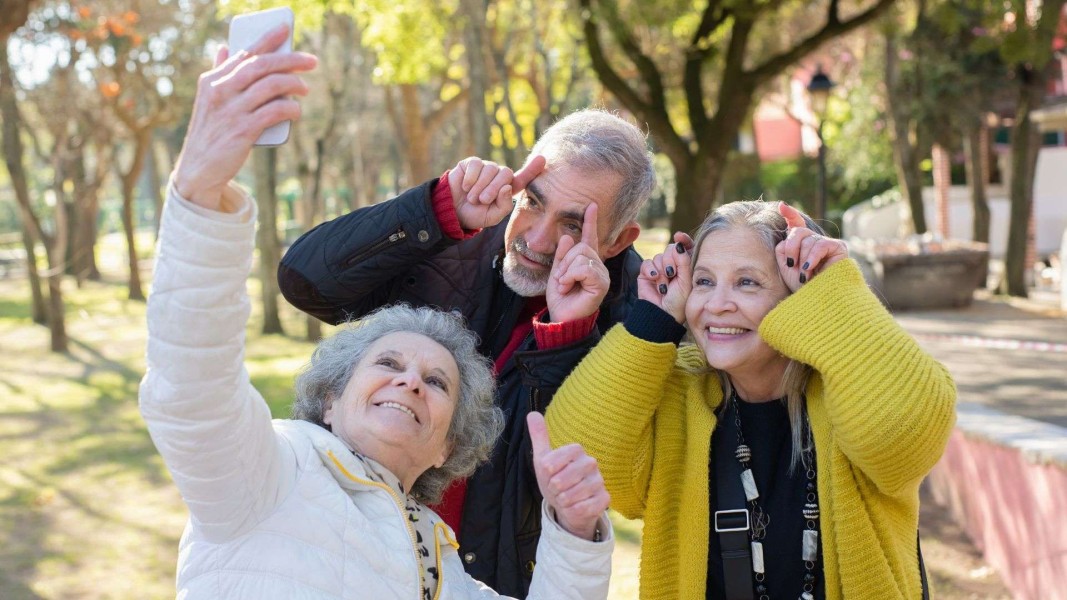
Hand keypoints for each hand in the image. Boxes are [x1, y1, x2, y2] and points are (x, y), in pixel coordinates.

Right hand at [172, 25, 317, 210]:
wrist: (198, 169)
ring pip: (271, 86)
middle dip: (290, 59)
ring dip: (294, 84)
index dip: (267, 39)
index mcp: (212, 80)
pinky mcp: (243, 131)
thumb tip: (223, 48)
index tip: (285, 29)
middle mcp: (221, 91)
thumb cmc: (210, 132)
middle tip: (311, 61)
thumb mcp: (208, 100)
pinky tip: (297, 110)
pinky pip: (274, 112)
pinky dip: (290, 108)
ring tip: (305, 88)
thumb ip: (218, 74)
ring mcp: (232, 111)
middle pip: (261, 65)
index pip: (244, 53)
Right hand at [447, 155, 545, 229]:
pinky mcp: (472, 163)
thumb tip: (507, 186)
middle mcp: (499, 176)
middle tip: (482, 200)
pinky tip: (465, 186)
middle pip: (505, 173)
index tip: (542, 159)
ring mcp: (486, 168)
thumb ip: (504, 205)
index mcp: (507, 189)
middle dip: (493, 188)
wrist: (452, 211)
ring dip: (480, 186)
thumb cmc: (475, 214)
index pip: (523, 178)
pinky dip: (470, 178)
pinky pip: (476, 165)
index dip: (532, 169)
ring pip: (490, 169)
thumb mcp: (492, 216)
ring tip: (472, 197)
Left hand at [527, 412, 608, 540]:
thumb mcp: (543, 459)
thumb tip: (532, 414)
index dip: (547, 472)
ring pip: (571, 495)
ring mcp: (599, 481)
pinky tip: (574, 507)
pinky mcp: (605, 499)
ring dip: (562, 501)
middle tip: (556, 489)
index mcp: (577, 450)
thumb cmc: (555, 479)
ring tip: (565, 498)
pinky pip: (583, 508)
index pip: (553, 461)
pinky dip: (573, 510)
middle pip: (561, 480)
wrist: (567, 505)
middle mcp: (591, 463)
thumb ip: (539, 437)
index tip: (548, 474)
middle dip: (553, 489)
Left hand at [546, 203, 609, 322]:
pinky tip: (568, 287)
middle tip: (561, 279)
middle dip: (565, 261)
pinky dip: (571, 276)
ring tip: (564, 285)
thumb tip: (566, 236)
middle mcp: (597, 266)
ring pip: (582, 256)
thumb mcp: (557, 272)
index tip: (591, 205)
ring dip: (566, 271)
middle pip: (581, 246)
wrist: (561, 317)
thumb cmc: (561, 298)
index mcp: (586, 262)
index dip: (590, 222)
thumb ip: (562, 255)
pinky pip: (584, 268)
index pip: (589, 238)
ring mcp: (601, 274)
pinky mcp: (601, 283)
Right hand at [637, 232, 693, 322]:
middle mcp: (673, 266)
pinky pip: (647, 263)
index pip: (685, 247)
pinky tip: (655, 279)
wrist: (662, 314)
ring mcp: (659, 269)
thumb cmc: (679, 301)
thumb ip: (684, 261)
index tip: (679, 236)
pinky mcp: (646, 273)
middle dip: (671, 260)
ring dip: (661, 270)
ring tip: (664, 285)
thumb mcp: (686, 280)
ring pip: (659, 256)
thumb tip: (678, 243)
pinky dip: (651, 270)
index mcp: (686, 266)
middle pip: (670, 249)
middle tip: (672, 273)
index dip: (683, 240)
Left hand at [775, 202, 847, 291]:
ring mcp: (827, 243)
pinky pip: (820, 244)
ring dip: (802, 259)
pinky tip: (810, 269)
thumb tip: (789, 229)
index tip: (781, 206)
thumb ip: (784, 247)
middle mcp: (815, 241)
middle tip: (792, 265)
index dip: (790, 214)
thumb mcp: (786, 265)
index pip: (797, 224)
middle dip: (791, 247)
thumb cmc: (801, 286)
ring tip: (805, 275)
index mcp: (801, 245)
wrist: (816, 300)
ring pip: (808, 239)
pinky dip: (812, 257)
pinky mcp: (838, 247)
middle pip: (798, 231)